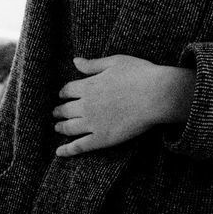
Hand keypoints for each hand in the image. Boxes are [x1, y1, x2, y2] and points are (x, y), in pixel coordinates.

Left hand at [52, 55, 193, 156]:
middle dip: (59, 111)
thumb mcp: (115, 62)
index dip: (64, 92)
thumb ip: (93, 64)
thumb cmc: (139, 74)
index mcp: (88, 85)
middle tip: (56, 113)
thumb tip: (75, 61)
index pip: (68, 90)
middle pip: (65, 109)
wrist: (157, 95)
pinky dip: (66, 150)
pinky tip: (59, 153)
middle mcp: (86, 105)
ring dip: (60, 128)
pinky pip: (79, 146)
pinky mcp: (102, 139)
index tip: (63, 95)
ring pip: (69, 128)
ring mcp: (93, 123)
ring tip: (57, 128)